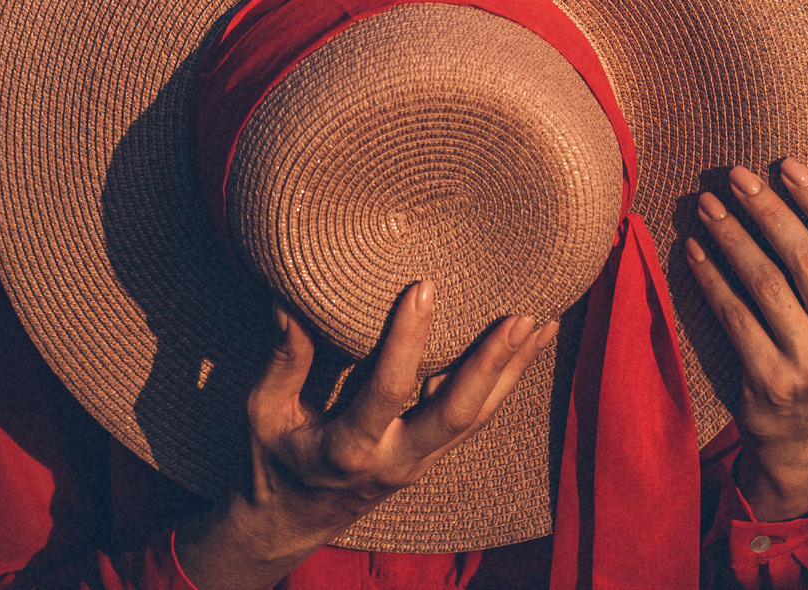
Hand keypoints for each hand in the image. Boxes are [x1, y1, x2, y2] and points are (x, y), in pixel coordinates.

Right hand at [174, 280, 557, 589]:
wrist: (295, 520)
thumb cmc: (275, 458)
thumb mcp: (264, 412)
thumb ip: (283, 359)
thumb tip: (286, 297)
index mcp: (350, 448)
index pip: (388, 391)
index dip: (407, 340)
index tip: (424, 287)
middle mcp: (398, 460)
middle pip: (459, 415)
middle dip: (491, 364)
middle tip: (519, 316)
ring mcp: (422, 460)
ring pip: (480, 417)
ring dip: (513, 370)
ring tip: (543, 321)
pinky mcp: (434, 454)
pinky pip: (478, 417)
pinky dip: (507, 380)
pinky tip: (529, 346)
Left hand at [684, 158, 807, 520]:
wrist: (799, 431)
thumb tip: (786, 180)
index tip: (787, 165)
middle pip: (806, 258)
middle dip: (767, 210)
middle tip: (736, 176)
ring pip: (765, 282)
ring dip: (731, 236)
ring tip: (707, 205)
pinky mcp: (770, 380)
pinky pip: (733, 314)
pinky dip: (710, 276)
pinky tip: (694, 248)